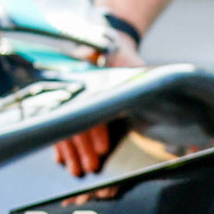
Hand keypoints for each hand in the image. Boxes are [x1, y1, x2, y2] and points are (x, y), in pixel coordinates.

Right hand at [53, 31, 143, 178]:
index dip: (98, 131)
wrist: (113, 44)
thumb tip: (154, 88)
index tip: (104, 149)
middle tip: (90, 167)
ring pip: (66, 125)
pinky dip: (59, 143)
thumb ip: (141, 78)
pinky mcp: (68, 103)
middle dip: (83, 148)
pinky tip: (59, 159)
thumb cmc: (125, 59)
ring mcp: (72, 96)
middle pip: (77, 121)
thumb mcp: (134, 66)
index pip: (93, 109)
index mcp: (94, 81)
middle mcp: (79, 89)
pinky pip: (59, 125)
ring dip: (71, 151)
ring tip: (76, 170)